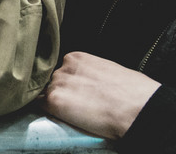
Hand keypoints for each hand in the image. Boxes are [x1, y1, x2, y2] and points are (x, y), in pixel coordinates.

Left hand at [41, 51, 160, 139]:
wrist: (135, 106)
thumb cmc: (130, 91)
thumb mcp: (107, 71)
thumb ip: (90, 74)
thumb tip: (88, 86)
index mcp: (78, 57)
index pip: (62, 71)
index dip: (67, 85)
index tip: (75, 94)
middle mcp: (64, 67)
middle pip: (52, 82)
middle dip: (60, 94)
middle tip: (75, 107)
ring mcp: (58, 83)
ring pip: (45, 94)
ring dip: (54, 104)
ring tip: (72, 114)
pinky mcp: (55, 100)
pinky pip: (40, 107)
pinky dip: (47, 113)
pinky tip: (60, 118)